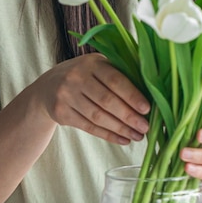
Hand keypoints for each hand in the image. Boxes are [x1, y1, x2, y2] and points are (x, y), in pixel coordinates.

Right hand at [33, 53, 149, 144]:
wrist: (48, 86)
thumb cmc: (85, 75)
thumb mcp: (99, 66)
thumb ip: (121, 72)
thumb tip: (152, 88)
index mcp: (92, 63)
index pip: (114, 80)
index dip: (131, 95)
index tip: (147, 108)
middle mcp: (76, 77)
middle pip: (106, 101)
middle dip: (128, 116)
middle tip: (145, 127)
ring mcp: (67, 95)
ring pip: (98, 116)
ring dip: (121, 129)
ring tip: (137, 136)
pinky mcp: (61, 113)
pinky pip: (89, 127)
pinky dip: (108, 135)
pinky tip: (123, 139)